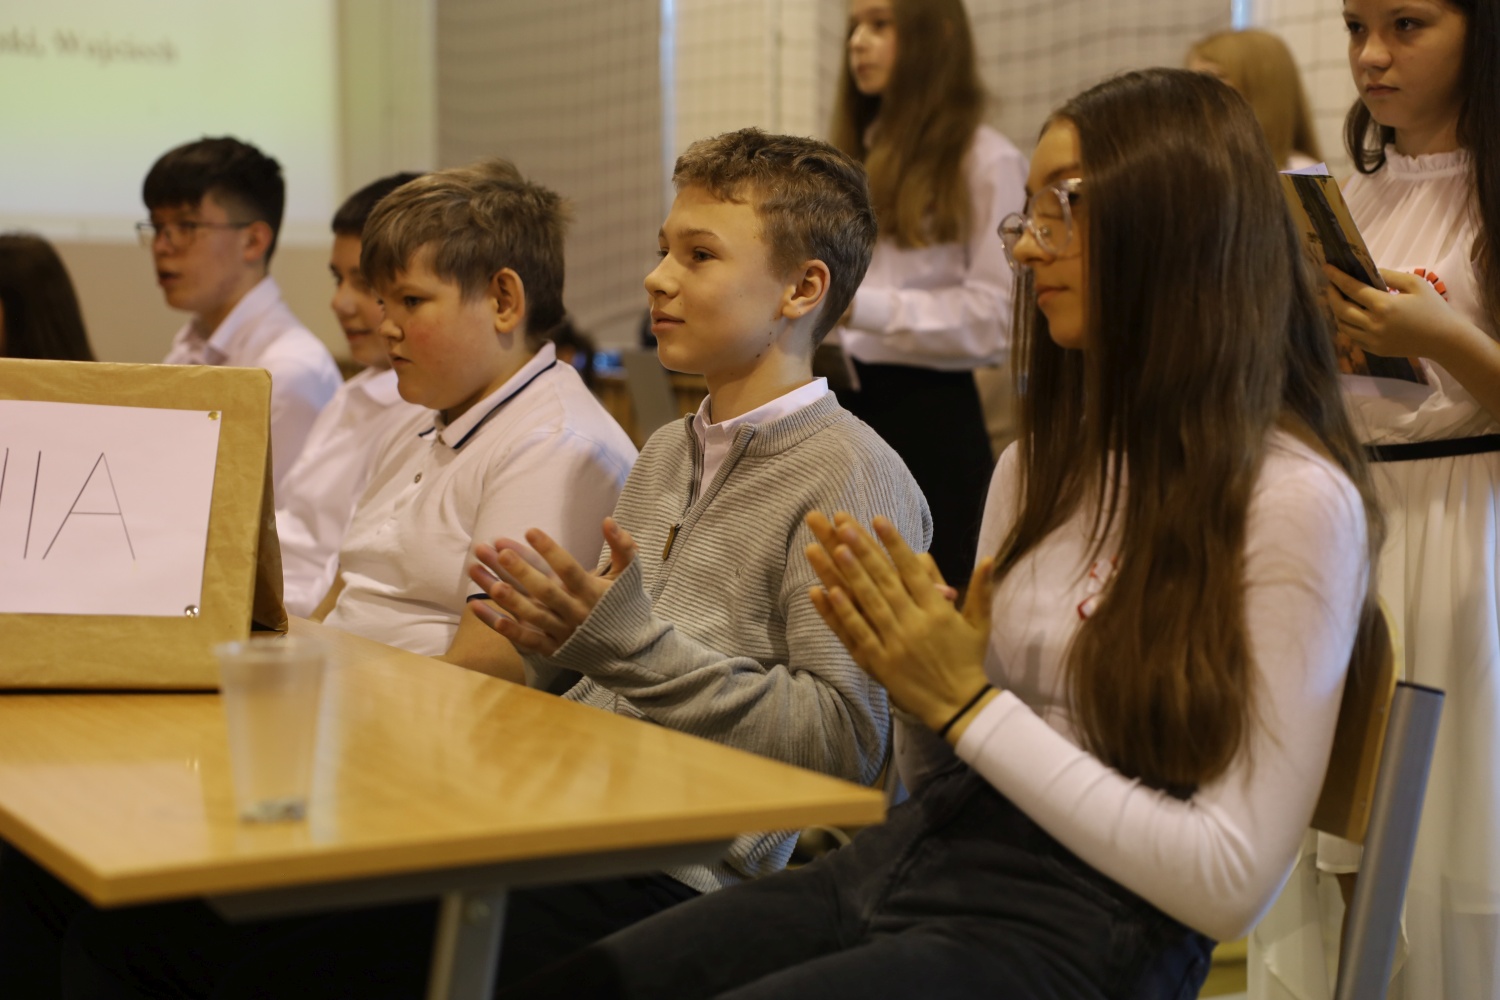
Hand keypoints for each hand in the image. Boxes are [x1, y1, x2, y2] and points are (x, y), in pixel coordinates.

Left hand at [467, 518, 637, 654]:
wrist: (629, 650)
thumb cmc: (624, 605)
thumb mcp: (628, 576)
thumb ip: (622, 547)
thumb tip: (607, 520)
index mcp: (592, 593)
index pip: (569, 570)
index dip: (550, 551)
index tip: (530, 531)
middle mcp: (575, 613)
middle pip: (545, 592)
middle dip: (522, 572)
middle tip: (499, 552)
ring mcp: (562, 632)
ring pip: (530, 614)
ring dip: (506, 597)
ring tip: (483, 577)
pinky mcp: (552, 649)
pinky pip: (523, 638)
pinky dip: (502, 626)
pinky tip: (478, 608)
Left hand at [803, 512, 993, 734]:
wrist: (958, 705)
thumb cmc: (968, 661)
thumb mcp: (980, 625)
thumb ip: (982, 590)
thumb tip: (988, 557)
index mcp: (938, 610)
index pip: (912, 570)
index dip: (894, 543)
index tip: (878, 519)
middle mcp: (914, 622)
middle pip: (885, 580)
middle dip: (864, 550)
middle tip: (843, 525)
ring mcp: (895, 642)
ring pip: (868, 602)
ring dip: (848, 574)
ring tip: (832, 549)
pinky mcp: (880, 661)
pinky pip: (857, 632)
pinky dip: (841, 612)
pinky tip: (825, 592)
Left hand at [1324, 265, 1476, 364]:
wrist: (1444, 340)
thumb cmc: (1433, 308)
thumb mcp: (1416, 284)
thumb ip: (1390, 276)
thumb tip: (1369, 271)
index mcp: (1384, 306)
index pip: (1352, 289)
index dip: (1337, 277)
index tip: (1326, 268)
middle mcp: (1373, 324)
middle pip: (1340, 309)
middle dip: (1332, 294)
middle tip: (1331, 284)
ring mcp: (1372, 340)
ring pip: (1342, 325)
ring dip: (1337, 311)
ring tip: (1340, 299)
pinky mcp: (1374, 350)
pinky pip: (1352, 337)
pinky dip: (1347, 325)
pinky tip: (1351, 315)